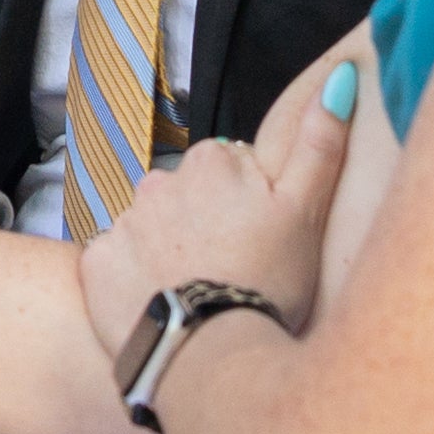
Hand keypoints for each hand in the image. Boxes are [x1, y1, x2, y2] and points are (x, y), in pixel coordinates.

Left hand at [72, 48, 361, 353]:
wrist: (210, 355)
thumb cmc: (266, 283)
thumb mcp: (306, 212)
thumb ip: (318, 143)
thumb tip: (339, 79)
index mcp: (211, 162)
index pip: (229, 167)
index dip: (248, 205)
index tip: (258, 239)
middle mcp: (158, 181)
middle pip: (186, 196)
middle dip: (205, 223)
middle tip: (231, 268)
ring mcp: (122, 221)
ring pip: (151, 228)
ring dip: (168, 250)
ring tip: (197, 290)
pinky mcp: (95, 263)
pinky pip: (115, 261)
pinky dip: (133, 278)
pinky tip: (161, 302)